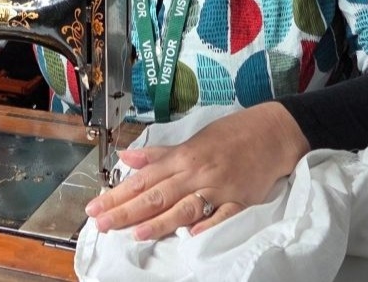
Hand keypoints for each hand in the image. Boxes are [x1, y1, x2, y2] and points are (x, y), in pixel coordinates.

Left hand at [84, 102, 309, 240]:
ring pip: (184, 206)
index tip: (95, 206)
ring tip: (135, 233)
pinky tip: (190, 235)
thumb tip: (127, 156)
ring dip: (159, 220)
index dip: (117, 193)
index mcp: (183, 157)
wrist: (272, 131)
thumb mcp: (193, 139)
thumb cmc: (232, 135)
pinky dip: (207, 225)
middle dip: (126, 210)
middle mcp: (196, 172)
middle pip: (156, 194)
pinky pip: (222, 216)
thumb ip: (160, 154)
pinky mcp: (241, 200)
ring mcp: (219, 187)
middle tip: (101, 223)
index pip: (143, 179)